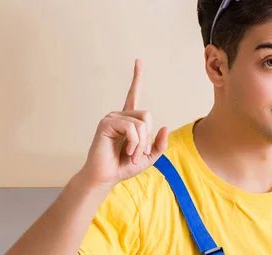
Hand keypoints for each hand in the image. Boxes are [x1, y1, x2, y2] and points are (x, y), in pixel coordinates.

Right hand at [80, 59, 168, 187]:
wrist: (107, 177)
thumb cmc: (124, 166)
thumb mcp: (149, 157)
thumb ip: (159, 144)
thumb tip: (165, 127)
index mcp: (129, 120)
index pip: (134, 94)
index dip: (137, 77)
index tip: (139, 60)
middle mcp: (120, 115)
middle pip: (147, 115)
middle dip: (148, 138)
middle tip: (138, 153)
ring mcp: (112, 118)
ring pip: (141, 123)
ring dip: (141, 144)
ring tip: (131, 155)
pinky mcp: (106, 123)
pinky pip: (131, 128)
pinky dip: (134, 143)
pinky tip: (126, 151)